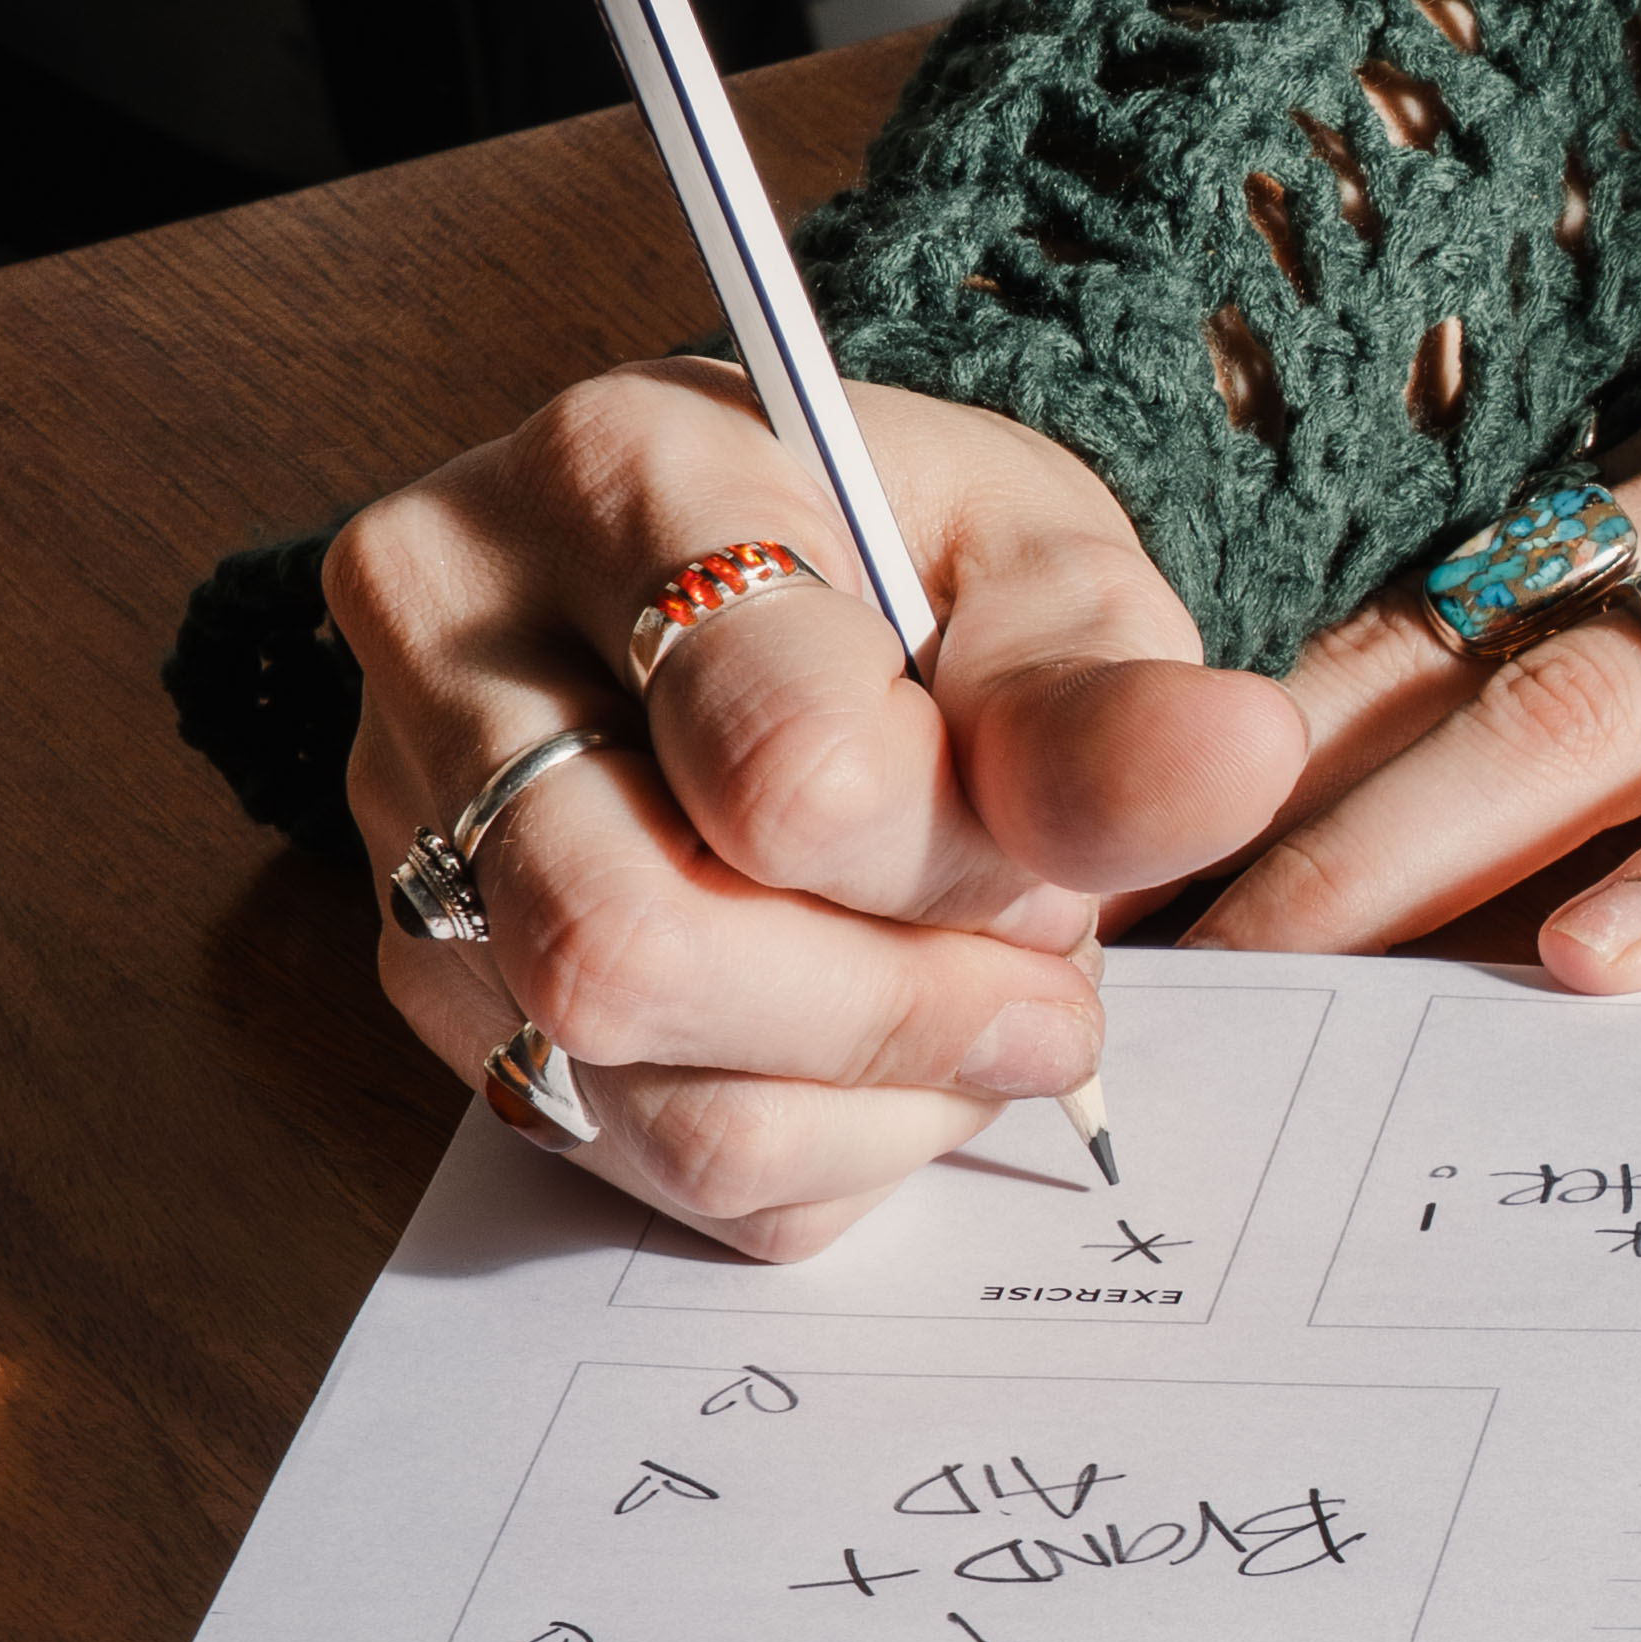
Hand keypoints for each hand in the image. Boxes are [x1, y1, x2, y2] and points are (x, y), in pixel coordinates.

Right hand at [327, 362, 1307, 1262]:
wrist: (791, 593)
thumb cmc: (920, 573)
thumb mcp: (1048, 579)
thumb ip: (1112, 699)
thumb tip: (1232, 764)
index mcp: (616, 477)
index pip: (777, 762)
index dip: (958, 855)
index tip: (1049, 831)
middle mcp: (452, 641)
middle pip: (625, 949)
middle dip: (892, 1011)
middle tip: (1033, 968)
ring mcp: (408, 827)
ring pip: (627, 1086)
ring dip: (867, 1098)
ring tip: (970, 1001)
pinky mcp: (440, 983)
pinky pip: (638, 1164)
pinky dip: (815, 1151)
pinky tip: (873, 1048)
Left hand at [1195, 295, 1640, 982]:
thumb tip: (1546, 736)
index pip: (1461, 590)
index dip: (1290, 716)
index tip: (1149, 817)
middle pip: (1487, 656)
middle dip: (1293, 804)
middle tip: (1147, 930)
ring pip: (1610, 707)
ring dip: (1424, 843)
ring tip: (1288, 958)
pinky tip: (1596, 953)